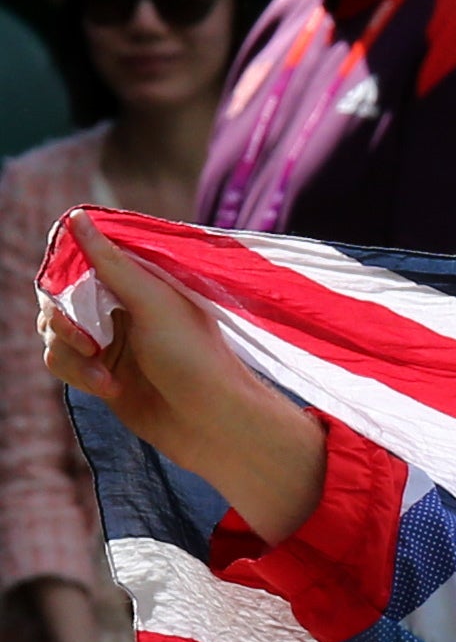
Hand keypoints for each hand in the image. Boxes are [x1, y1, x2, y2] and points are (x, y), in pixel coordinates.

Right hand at [38, 214, 325, 543]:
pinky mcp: (102, 374)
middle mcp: (121, 309)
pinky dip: (79, 375)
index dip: (63, 277)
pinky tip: (111, 389)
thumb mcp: (153, 303)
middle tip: (86, 342)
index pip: (80, 264)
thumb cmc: (196, 358)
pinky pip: (63, 363)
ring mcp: (110, 342)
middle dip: (62, 321)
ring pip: (55, 333)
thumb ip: (112, 263)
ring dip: (71, 353)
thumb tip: (78, 216)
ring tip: (103, 373)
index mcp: (139, 283)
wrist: (215, 424)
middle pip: (58, 299)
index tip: (63, 291)